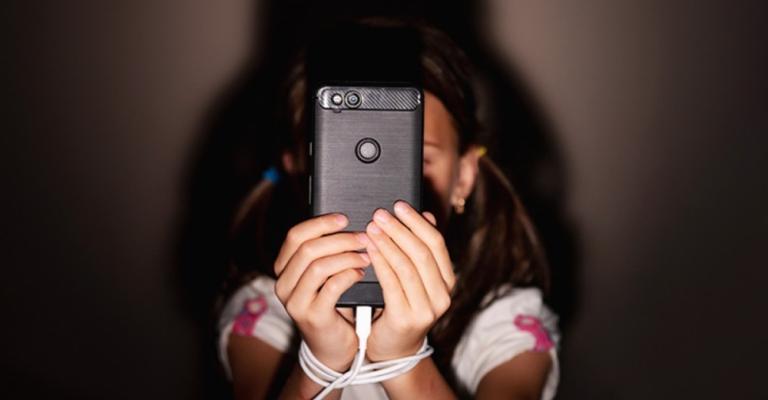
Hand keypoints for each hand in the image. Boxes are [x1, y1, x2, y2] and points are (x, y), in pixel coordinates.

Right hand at [273, 213, 369, 370]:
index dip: (321, 224)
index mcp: (284, 267)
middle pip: (307, 248)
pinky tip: (362, 273)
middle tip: (364, 237)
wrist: (334, 345)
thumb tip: (347, 221)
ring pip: (319, 266)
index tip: (345, 218)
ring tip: (367, 255)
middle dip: (340, 239)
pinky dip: (349, 275)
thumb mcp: (325, 274)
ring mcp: (295, 302)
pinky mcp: (312, 316)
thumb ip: (327, 251)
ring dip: (347, 256)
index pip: (295, 235)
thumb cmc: (333, 302)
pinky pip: (331, 287)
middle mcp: (283, 284)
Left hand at [361, 201, 455, 361]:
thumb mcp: (415, 278)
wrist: (393, 349)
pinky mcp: (406, 319)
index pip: (437, 244)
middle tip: (380, 213)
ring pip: (407, 267)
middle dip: (400, 229)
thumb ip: (420, 251)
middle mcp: (442, 295)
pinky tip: (370, 249)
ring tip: (372, 227)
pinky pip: (392, 284)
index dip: (417, 222)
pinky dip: (380, 263)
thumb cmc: (401, 307)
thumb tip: (427, 215)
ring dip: (388, 243)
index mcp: (447, 281)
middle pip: (423, 253)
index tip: (399, 205)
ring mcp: (427, 309)